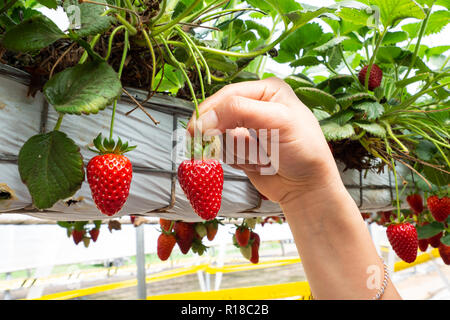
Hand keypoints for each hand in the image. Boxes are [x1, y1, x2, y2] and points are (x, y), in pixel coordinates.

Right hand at [187, 77, 342, 205]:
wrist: (306, 186)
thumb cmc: (304, 150)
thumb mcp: (277, 121)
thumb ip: (240, 111)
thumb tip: (204, 118)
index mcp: (266, 90)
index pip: (229, 95)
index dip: (212, 112)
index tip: (198, 130)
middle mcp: (254, 106)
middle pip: (218, 114)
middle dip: (223, 134)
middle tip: (228, 147)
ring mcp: (246, 128)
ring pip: (218, 136)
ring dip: (235, 151)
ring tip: (259, 156)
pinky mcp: (240, 148)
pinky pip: (223, 152)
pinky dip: (236, 160)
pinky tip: (256, 163)